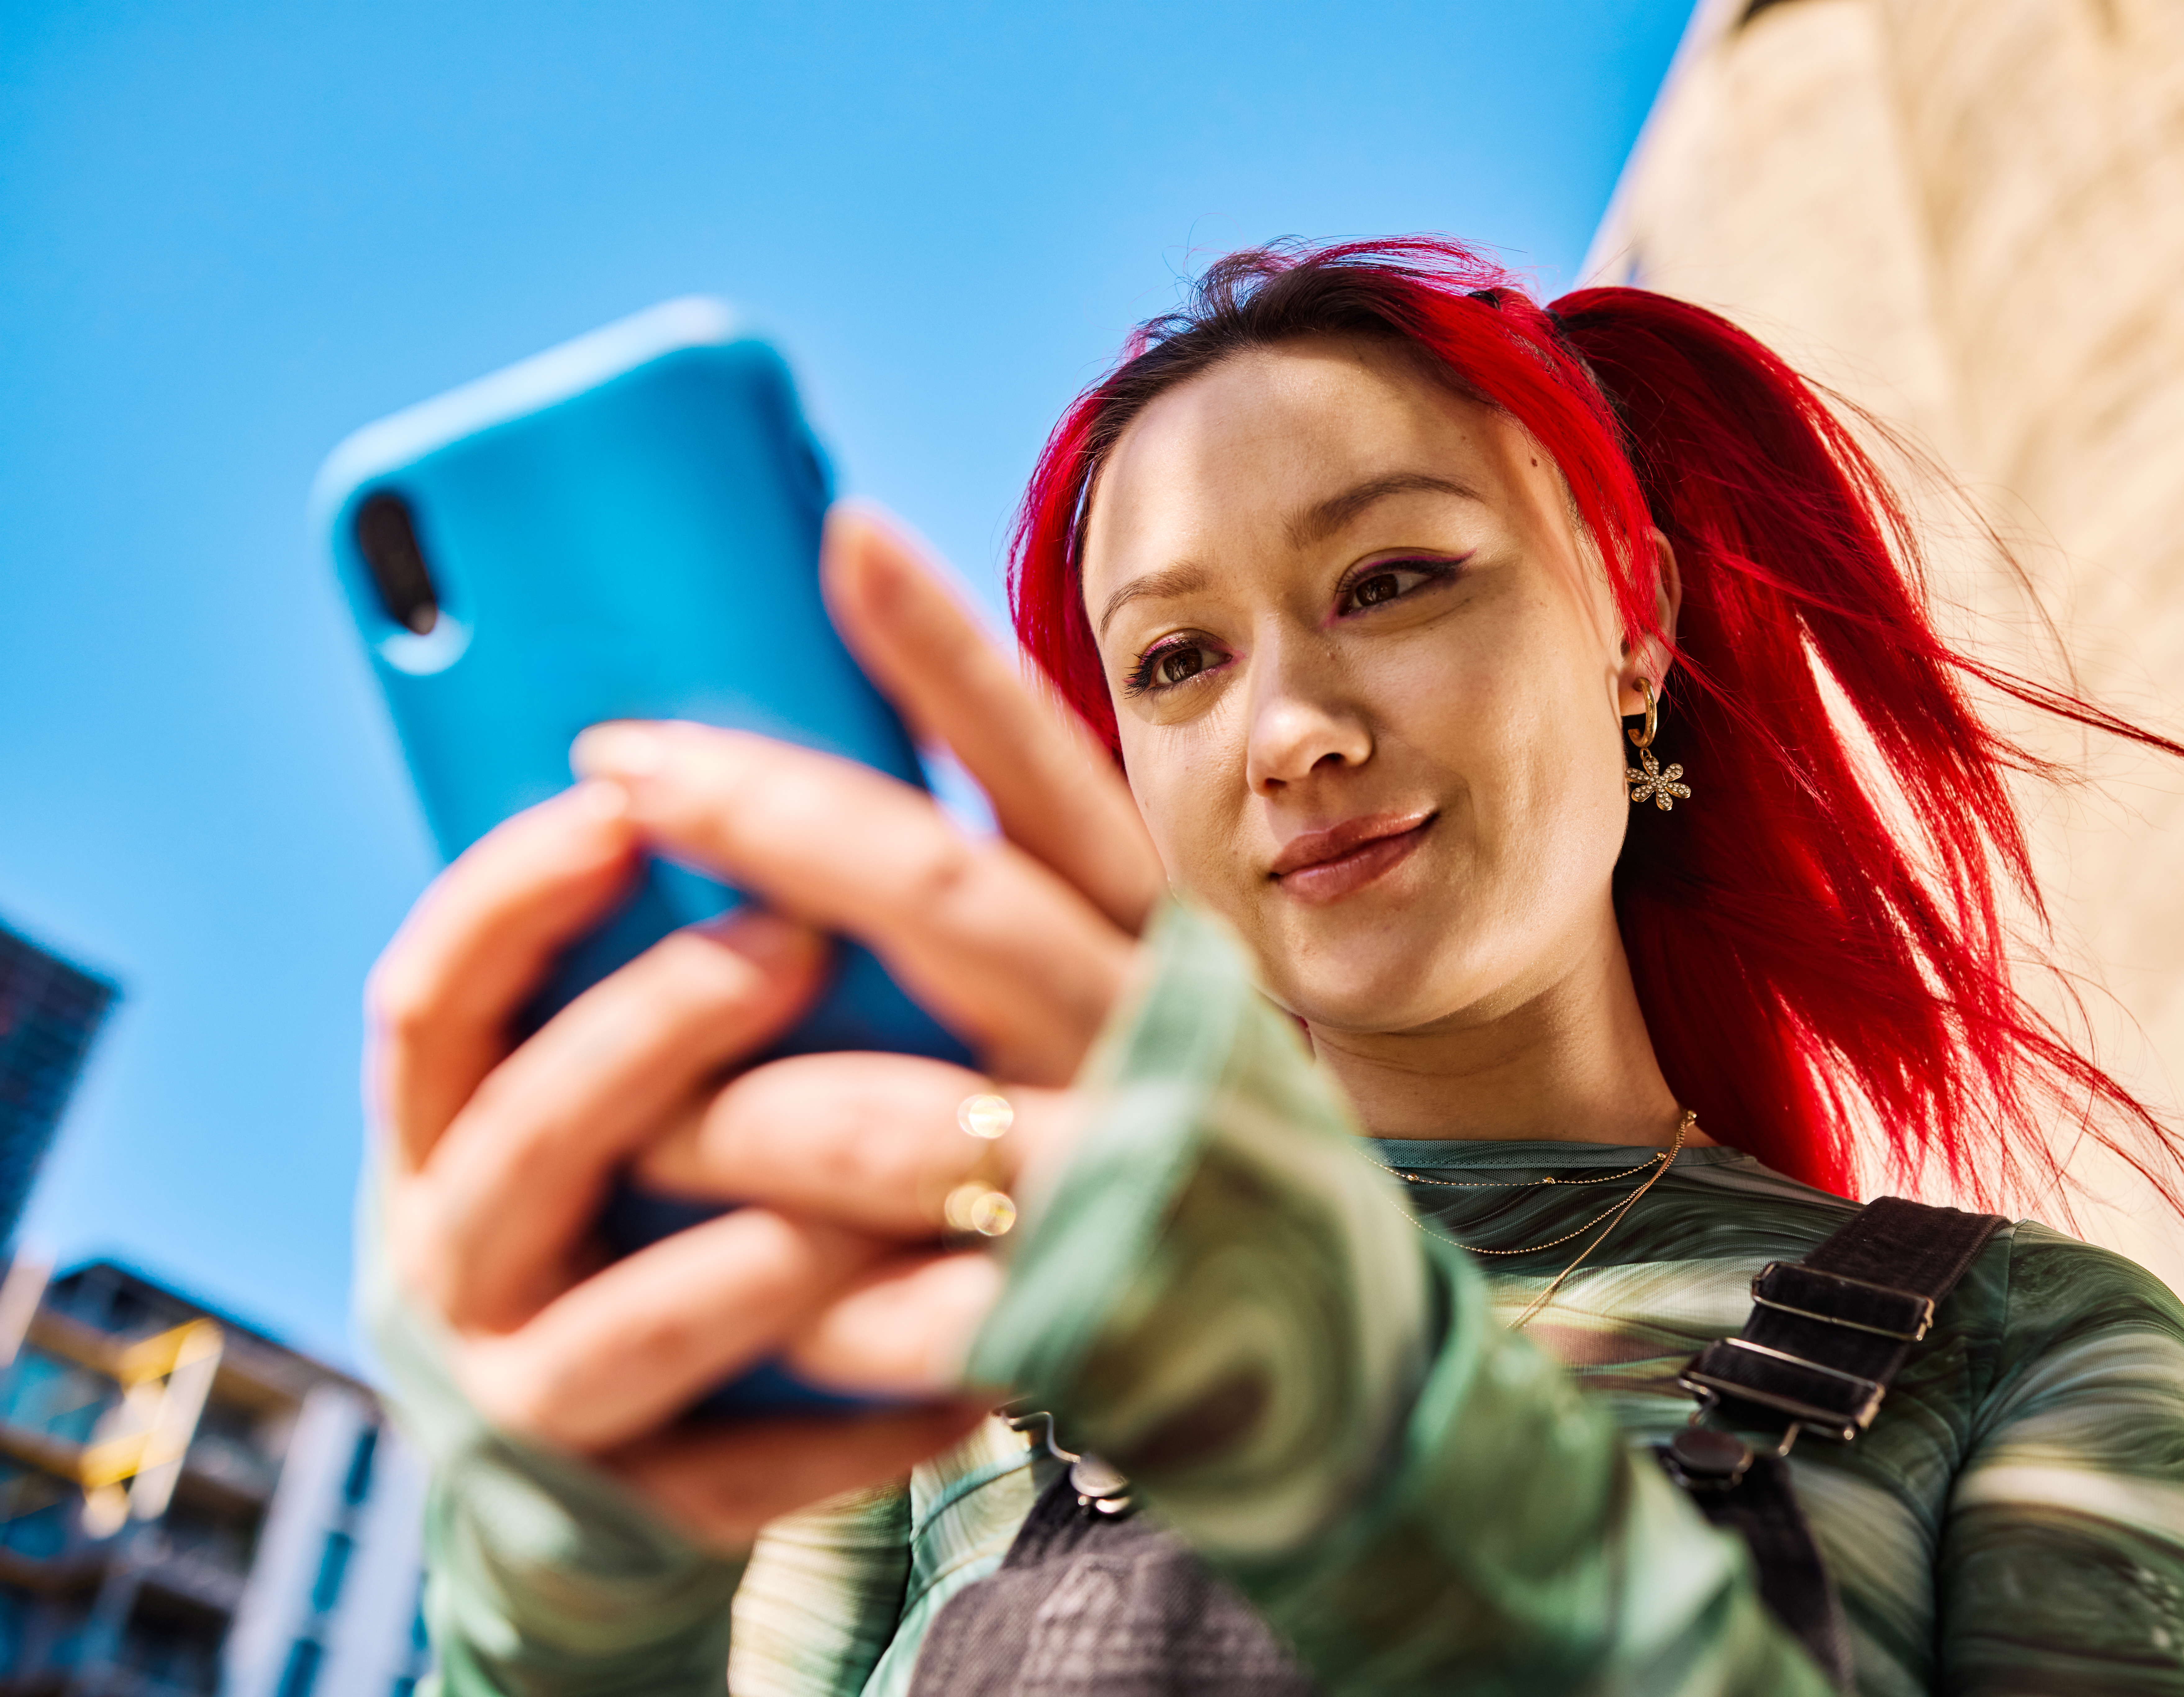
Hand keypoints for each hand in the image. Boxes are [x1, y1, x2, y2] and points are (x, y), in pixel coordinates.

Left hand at [367, 507, 1161, 1545]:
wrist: (1341, 1371)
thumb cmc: (1182, 1157)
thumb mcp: (1139, 1015)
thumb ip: (1021, 932)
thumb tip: (816, 812)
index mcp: (1160, 950)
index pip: (1053, 775)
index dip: (951, 655)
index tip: (844, 530)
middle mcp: (1154, 1038)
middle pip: (944, 897)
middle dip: (768, 820)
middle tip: (622, 758)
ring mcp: (1124, 1181)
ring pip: (877, 1119)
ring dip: (727, 1120)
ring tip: (627, 1124)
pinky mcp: (1081, 1326)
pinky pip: (882, 1306)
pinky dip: (796, 1306)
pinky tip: (750, 1303)